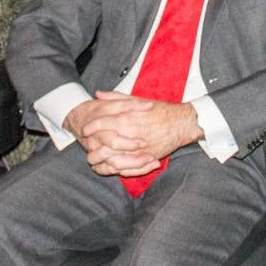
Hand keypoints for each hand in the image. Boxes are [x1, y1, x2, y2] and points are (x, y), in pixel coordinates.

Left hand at [74, 92, 202, 174]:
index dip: (89, 128)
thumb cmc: (159, 110)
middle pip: (102, 147)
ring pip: (111, 162)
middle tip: (87, 146)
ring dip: (100, 163)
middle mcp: (129, 137)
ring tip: (94, 159)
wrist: (180, 123)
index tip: (84, 129)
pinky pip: (125, 171)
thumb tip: (98, 94)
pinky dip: (115, 171)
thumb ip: (115, 98)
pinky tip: (109, 167)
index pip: (100, 126)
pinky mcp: (145, 161)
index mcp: (125, 119)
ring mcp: (137, 151)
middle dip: (91, 148)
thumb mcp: (136, 100)